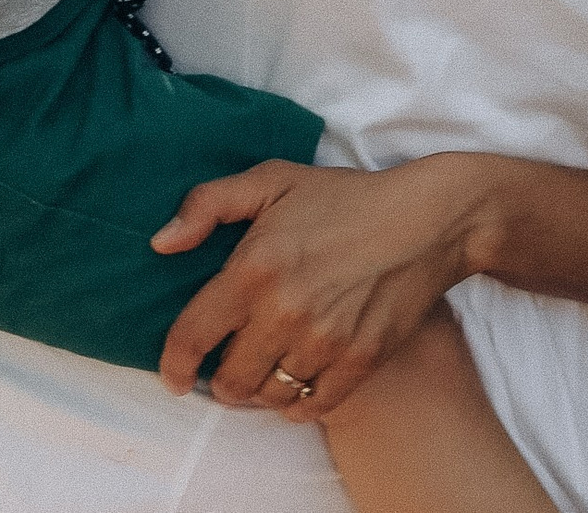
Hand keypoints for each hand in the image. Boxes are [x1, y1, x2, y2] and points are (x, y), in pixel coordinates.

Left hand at [152, 156, 488, 421]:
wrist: (427, 221)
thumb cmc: (343, 198)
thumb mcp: (270, 179)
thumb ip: (206, 205)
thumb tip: (161, 243)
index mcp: (253, 268)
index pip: (194, 335)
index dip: (174, 364)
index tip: (173, 376)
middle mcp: (284, 312)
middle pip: (230, 380)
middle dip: (218, 380)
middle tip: (224, 370)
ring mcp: (325, 342)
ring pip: (269, 398)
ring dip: (257, 392)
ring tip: (259, 375)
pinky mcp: (360, 361)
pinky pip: (312, 407)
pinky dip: (295, 404)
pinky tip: (293, 386)